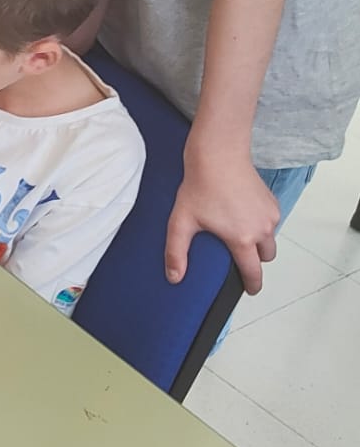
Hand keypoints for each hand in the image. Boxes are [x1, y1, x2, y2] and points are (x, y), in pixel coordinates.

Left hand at [166, 145, 280, 292]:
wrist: (219, 156)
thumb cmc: (201, 186)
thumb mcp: (181, 222)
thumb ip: (176, 252)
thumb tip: (174, 277)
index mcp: (242, 238)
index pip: (253, 272)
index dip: (251, 285)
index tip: (250, 290)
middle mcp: (262, 228)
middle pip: (265, 257)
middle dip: (255, 260)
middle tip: (237, 257)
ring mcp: (270, 214)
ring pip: (270, 238)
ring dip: (258, 241)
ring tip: (236, 233)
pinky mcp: (272, 201)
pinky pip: (270, 221)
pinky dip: (260, 224)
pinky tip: (241, 216)